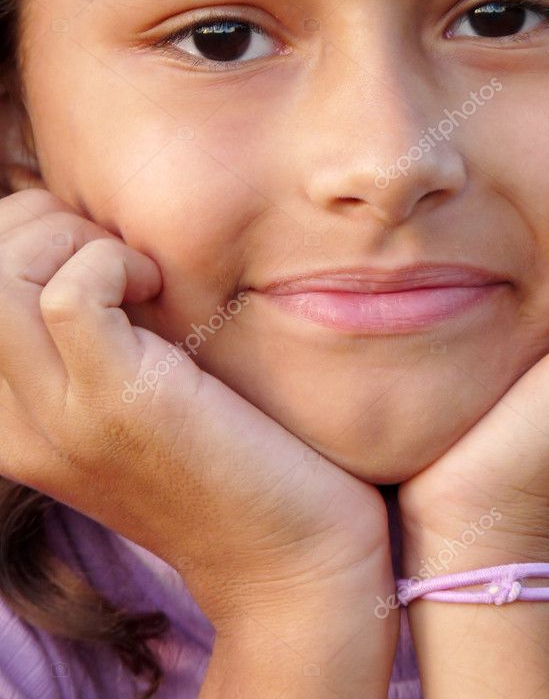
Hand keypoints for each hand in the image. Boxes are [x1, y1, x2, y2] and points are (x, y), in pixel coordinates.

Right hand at [0, 189, 390, 630]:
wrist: (287, 555)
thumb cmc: (226, 453)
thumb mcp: (138, 392)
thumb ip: (97, 339)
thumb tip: (86, 239)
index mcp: (13, 421)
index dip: (21, 238)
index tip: (94, 249)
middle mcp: (18, 424)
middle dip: (40, 225)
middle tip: (117, 250)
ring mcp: (62, 418)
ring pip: (0, 278)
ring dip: (73, 240)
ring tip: (137, 270)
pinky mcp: (118, 405)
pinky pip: (68, 298)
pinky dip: (111, 263)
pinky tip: (159, 287)